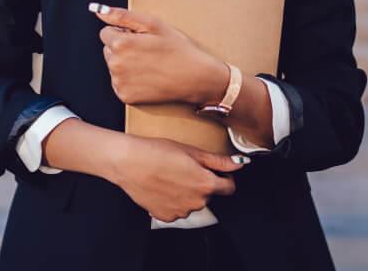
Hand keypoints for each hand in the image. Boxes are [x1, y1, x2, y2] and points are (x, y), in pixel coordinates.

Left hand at [89, 3, 227, 105]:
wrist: (194, 78)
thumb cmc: (176, 48)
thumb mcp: (152, 24)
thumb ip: (121, 15)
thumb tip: (97, 10)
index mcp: (120, 44)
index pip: (106, 32)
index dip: (124, 32)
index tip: (141, 38)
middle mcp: (115, 65)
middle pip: (108, 49)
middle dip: (122, 48)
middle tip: (146, 51)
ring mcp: (119, 82)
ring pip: (113, 66)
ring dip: (125, 63)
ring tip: (149, 64)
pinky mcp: (125, 96)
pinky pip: (119, 82)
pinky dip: (129, 79)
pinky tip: (147, 76)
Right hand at [111, 134, 249, 222]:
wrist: (128, 162)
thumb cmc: (156, 151)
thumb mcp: (190, 150)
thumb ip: (218, 161)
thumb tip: (239, 164)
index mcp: (206, 184)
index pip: (229, 187)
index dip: (223, 177)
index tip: (212, 169)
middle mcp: (196, 202)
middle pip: (208, 194)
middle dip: (201, 183)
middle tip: (183, 167)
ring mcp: (181, 212)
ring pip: (192, 202)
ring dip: (186, 192)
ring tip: (169, 175)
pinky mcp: (166, 217)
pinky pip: (176, 209)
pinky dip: (172, 200)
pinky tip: (161, 186)